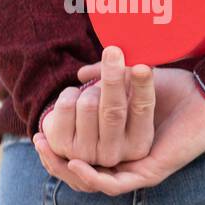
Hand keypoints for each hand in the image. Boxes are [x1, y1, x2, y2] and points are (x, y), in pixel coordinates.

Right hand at [34, 69, 204, 195]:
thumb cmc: (179, 88)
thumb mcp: (132, 81)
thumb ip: (106, 79)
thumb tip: (79, 76)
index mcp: (122, 143)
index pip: (82, 153)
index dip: (58, 148)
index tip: (37, 132)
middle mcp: (129, 160)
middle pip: (83, 171)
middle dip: (55, 161)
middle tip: (37, 142)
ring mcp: (139, 169)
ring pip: (95, 181)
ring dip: (67, 170)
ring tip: (48, 151)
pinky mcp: (151, 174)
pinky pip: (116, 184)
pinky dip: (93, 178)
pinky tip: (76, 163)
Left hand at [39, 46, 153, 165]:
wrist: (77, 139)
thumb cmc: (111, 114)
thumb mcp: (129, 104)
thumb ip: (130, 84)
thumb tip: (129, 66)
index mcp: (139, 144)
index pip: (142, 110)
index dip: (142, 87)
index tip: (141, 66)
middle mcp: (115, 154)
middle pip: (113, 109)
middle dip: (113, 75)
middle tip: (113, 51)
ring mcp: (87, 153)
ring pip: (88, 104)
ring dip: (90, 90)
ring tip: (92, 94)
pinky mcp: (62, 147)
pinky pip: (66, 105)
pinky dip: (70, 93)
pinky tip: (74, 100)